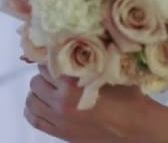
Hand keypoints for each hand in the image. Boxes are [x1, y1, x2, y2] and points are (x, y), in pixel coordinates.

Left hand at [24, 65, 167, 141]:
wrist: (136, 127)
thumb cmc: (128, 97)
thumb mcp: (112, 69)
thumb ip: (95, 55)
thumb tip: (84, 34)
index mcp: (73, 83)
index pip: (46, 64)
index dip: (53, 58)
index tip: (59, 56)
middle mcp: (61, 101)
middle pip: (36, 81)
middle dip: (45, 75)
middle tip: (57, 73)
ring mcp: (58, 119)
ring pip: (31, 100)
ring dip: (38, 91)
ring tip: (50, 88)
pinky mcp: (60, 133)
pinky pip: (33, 119)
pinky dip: (33, 109)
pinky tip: (42, 103)